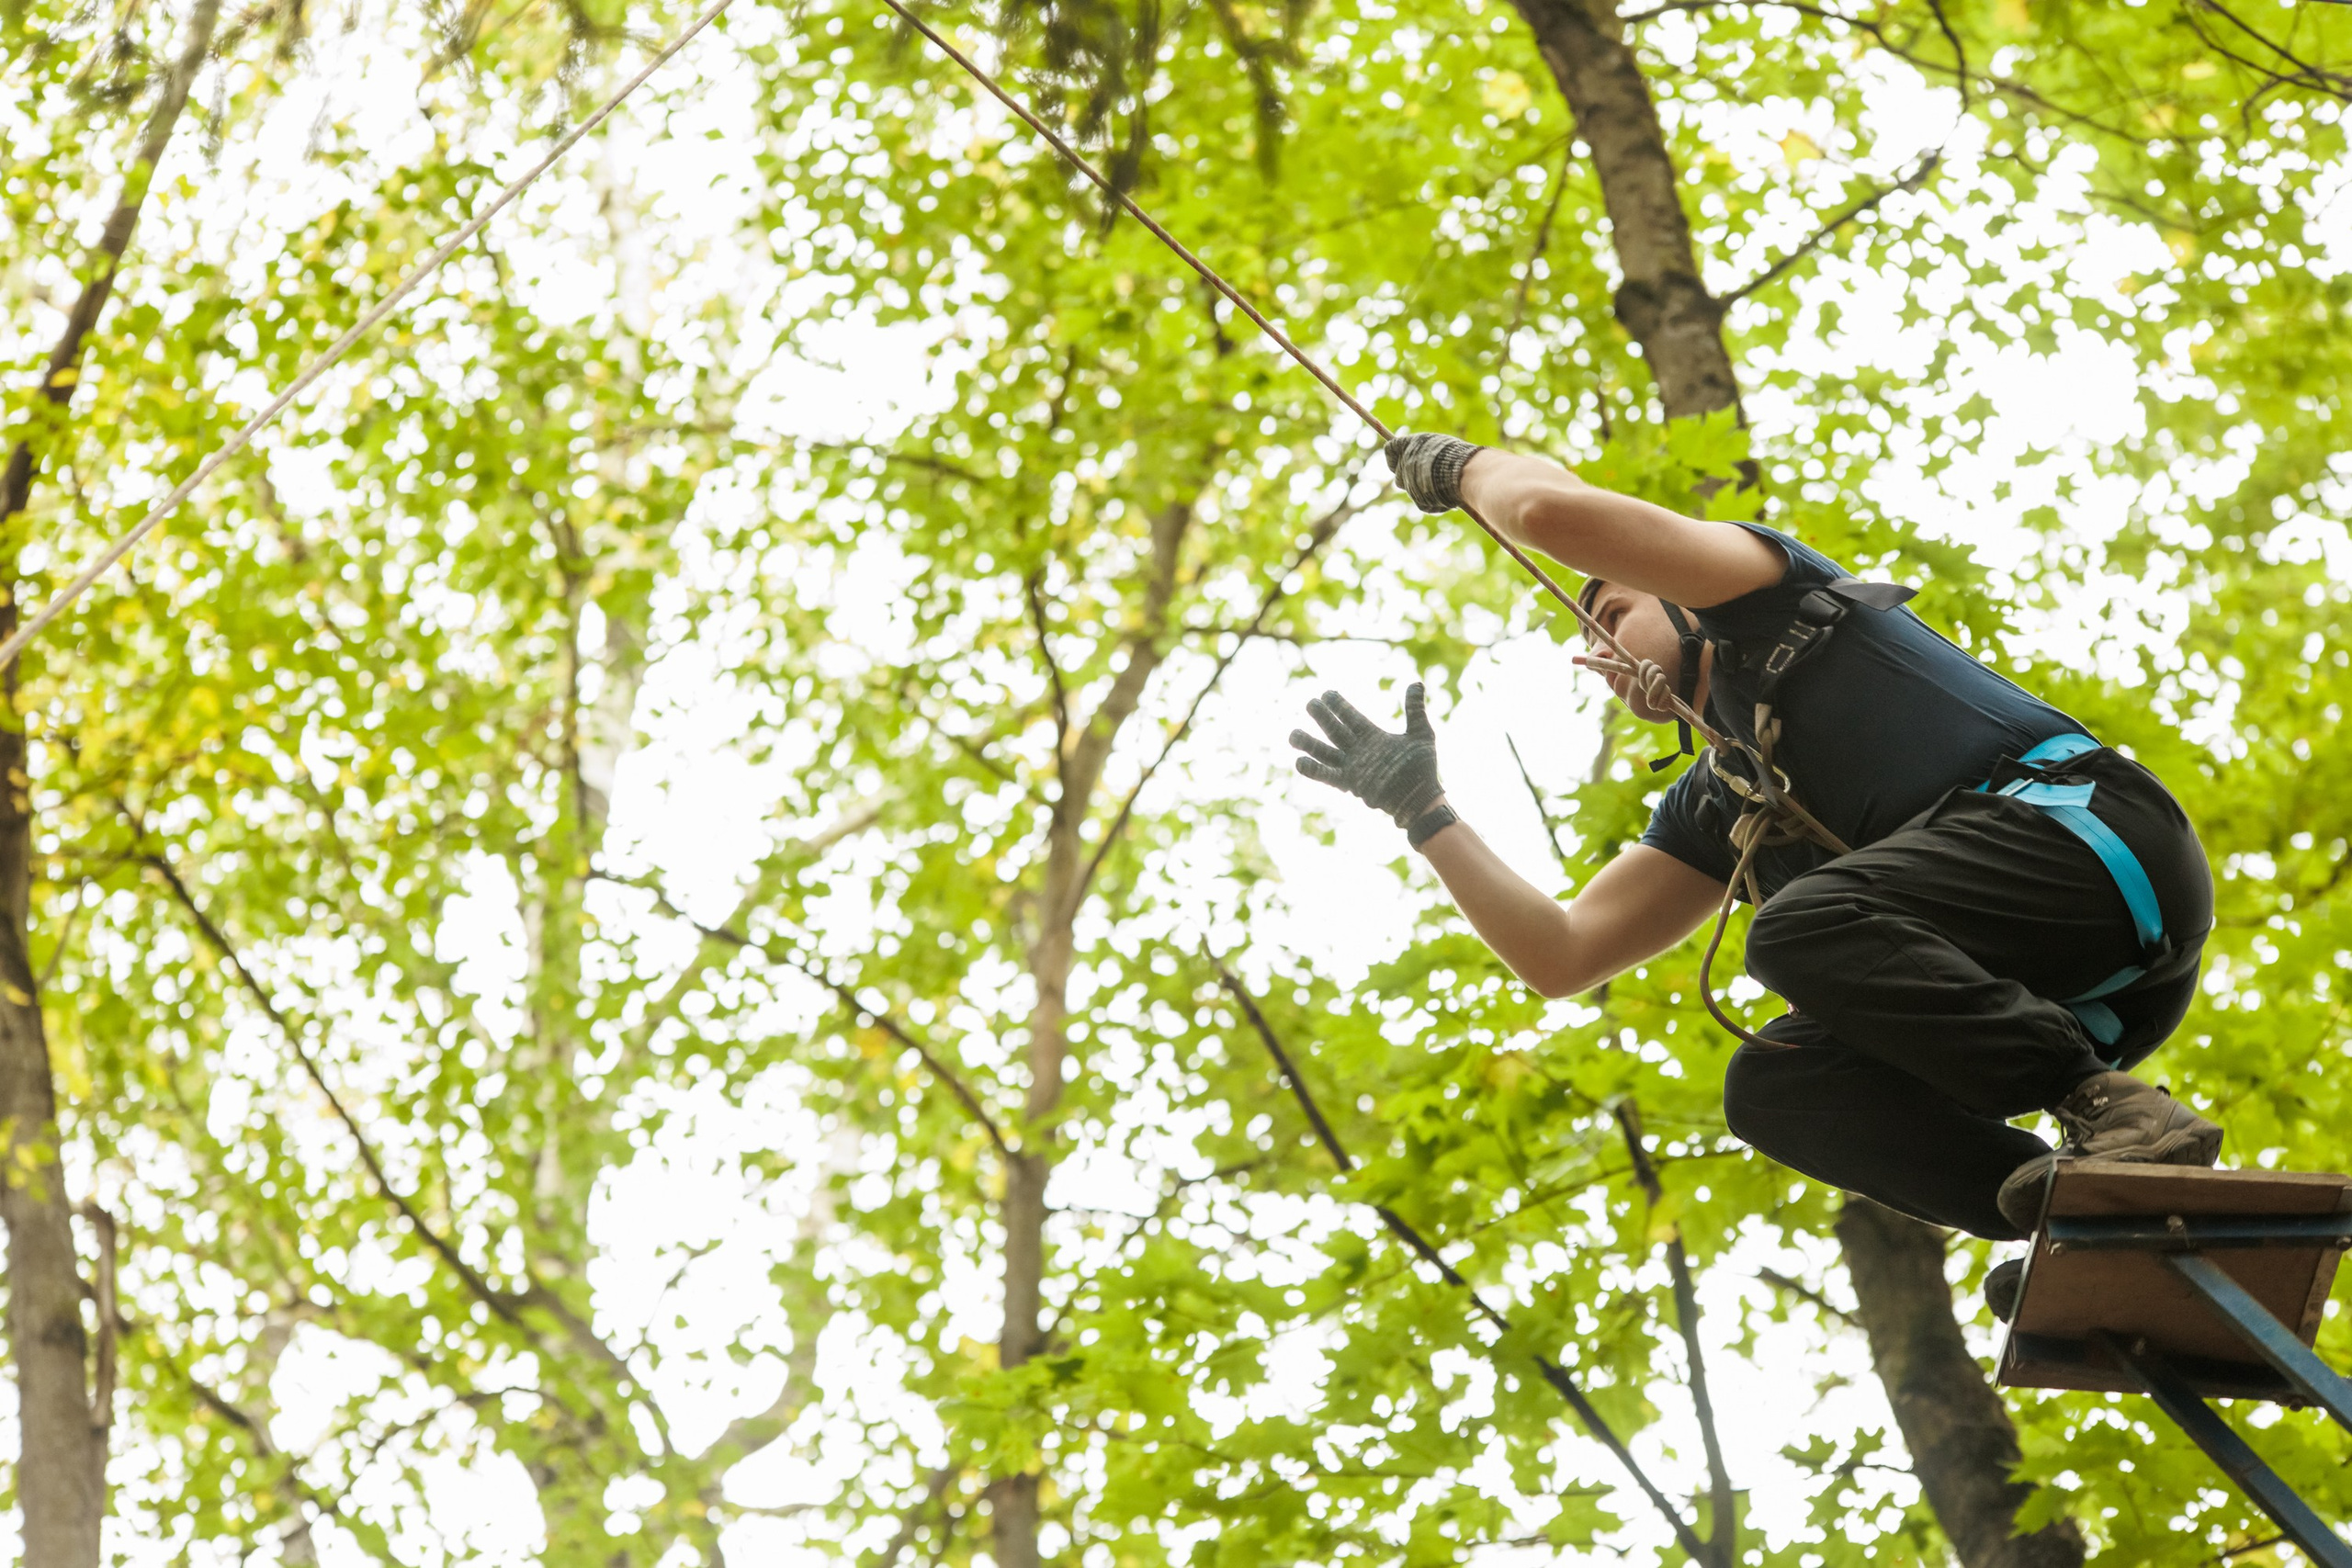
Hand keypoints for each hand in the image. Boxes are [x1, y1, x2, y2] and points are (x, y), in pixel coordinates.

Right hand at [1289, 684, 1444, 827]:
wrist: (1421, 800)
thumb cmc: (1423, 769)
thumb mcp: (1421, 734)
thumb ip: (1414, 710)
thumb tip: (1417, 683)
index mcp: (1372, 737)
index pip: (1351, 717)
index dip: (1338, 705)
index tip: (1326, 692)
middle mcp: (1359, 750)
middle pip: (1334, 730)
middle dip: (1322, 717)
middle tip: (1310, 703)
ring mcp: (1353, 766)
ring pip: (1325, 752)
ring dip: (1309, 744)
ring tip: (1292, 735)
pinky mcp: (1350, 783)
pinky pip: (1327, 776)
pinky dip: (1313, 770)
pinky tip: (1299, 761)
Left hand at [1383, 432, 1482, 513]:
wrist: (1467, 472)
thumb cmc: (1458, 455)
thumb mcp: (1440, 445)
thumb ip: (1425, 452)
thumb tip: (1420, 457)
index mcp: (1408, 445)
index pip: (1390, 450)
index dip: (1396, 456)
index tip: (1403, 459)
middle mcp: (1404, 465)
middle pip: (1398, 474)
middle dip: (1409, 476)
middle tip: (1427, 474)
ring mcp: (1410, 484)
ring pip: (1412, 489)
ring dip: (1424, 487)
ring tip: (1444, 483)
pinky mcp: (1419, 501)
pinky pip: (1424, 501)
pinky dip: (1434, 500)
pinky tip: (1449, 494)